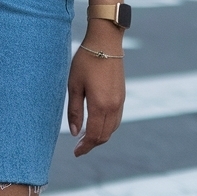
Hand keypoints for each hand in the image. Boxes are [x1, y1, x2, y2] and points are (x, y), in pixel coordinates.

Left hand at [67, 40, 124, 156]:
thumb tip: (75, 132)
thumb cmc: (86, 61)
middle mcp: (113, 106)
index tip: (75, 153)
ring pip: (112, 129)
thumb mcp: (74, 84)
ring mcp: (120, 101)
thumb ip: (74, 110)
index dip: (84, 147)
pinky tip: (97, 123)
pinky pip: (116, 119)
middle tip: (79, 148)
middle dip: (92, 144)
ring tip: (86, 137)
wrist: (105, 42)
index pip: (93, 135)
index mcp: (100, 105)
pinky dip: (107, 127)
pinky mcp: (122, 95)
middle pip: (104, 135)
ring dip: (100, 136)